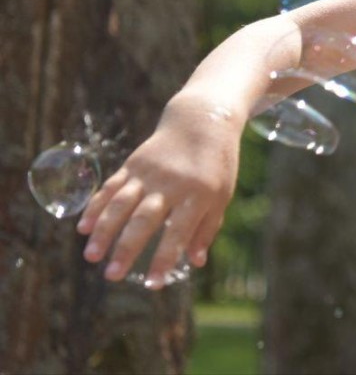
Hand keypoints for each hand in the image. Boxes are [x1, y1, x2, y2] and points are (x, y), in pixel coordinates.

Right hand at [77, 97, 241, 287]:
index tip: (152, 285)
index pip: (179, 233)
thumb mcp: (222, 194)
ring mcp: (150, 173)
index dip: (164, 259)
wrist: (203, 120)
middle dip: (127, 249)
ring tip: (91, 256)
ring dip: (104, 231)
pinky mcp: (135, 164)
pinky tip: (83, 228)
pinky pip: (112, 187)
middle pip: (144, 220)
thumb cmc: (217, 164)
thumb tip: (195, 262)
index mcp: (198, 195)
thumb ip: (207, 228)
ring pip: (122, 204)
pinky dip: (97, 207)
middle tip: (112, 276)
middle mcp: (171, 184)